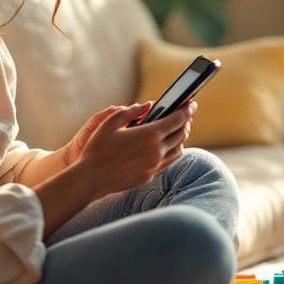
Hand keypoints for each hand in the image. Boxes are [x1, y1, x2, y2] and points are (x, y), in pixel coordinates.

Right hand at [70, 100, 195, 197]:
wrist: (91, 179)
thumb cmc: (97, 148)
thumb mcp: (110, 122)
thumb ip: (131, 111)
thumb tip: (147, 106)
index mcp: (149, 135)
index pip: (177, 120)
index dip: (187, 110)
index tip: (192, 104)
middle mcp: (156, 152)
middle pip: (181, 135)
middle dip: (185, 123)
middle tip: (184, 115)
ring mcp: (154, 166)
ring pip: (178, 151)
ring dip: (180, 139)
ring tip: (176, 131)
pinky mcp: (150, 176)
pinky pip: (168, 162)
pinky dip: (171, 152)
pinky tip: (165, 147)